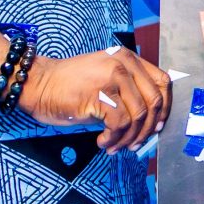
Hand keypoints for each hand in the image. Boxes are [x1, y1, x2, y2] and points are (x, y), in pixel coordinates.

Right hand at [19, 47, 174, 152]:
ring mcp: (112, 78)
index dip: (165, 108)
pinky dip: (114, 139)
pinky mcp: (100, 95)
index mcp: (128, 58)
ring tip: (114, 145)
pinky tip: (103, 142)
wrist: (38, 84)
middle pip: (154, 101)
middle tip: (136, 144)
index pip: (162, 82)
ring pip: (138, 116)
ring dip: (128, 138)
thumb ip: (128, 91)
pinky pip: (119, 124)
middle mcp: (123, 65)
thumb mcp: (105, 79)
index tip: (157, 126)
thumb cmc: (70, 86)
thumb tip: (150, 123)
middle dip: (147, 129)